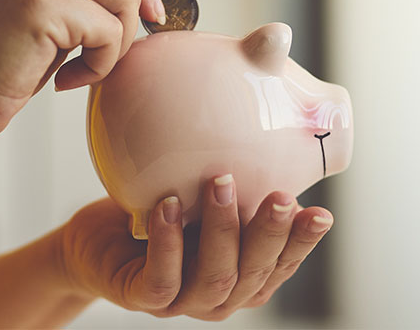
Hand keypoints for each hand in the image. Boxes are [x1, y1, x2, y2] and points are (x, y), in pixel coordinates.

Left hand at [55, 175, 334, 320]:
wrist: (98, 242)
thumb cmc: (161, 215)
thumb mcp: (202, 196)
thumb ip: (237, 182)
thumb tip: (270, 116)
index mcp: (244, 277)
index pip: (281, 265)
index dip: (303, 244)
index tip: (321, 213)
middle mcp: (219, 296)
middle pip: (253, 274)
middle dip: (269, 234)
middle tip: (281, 197)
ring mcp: (182, 302)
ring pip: (214, 278)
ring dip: (221, 230)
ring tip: (220, 183)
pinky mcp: (141, 299)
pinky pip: (161, 279)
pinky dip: (168, 243)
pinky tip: (168, 206)